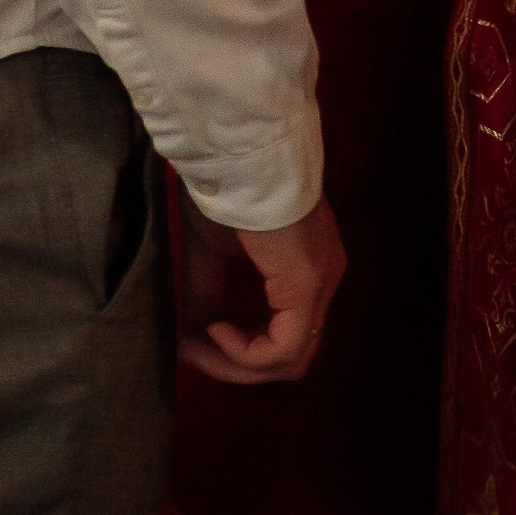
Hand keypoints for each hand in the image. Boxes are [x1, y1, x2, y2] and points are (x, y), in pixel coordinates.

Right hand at [176, 187, 345, 385]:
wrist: (235, 150)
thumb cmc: (227, 186)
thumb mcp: (211, 249)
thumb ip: (208, 294)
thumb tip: (191, 338)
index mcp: (307, 266)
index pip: (287, 333)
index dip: (241, 351)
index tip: (193, 341)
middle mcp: (324, 278)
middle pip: (291, 354)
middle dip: (238, 363)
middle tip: (193, 351)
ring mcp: (321, 283)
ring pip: (289, 360)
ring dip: (238, 364)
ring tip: (198, 344)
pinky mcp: (306, 285)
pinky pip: (282, 349)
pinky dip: (245, 353)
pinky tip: (215, 330)